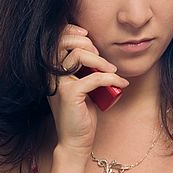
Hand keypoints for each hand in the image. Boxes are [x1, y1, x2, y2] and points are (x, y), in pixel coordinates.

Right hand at [47, 23, 128, 157]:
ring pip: (80, 56)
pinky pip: (95, 77)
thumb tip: (98, 51)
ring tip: (112, 71)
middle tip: (102, 57)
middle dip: (88, 43)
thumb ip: (85, 69)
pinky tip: (121, 85)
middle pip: (65, 42)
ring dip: (101, 61)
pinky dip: (111, 79)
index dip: (72, 31)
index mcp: (52, 70)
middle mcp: (51, 74)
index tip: (88, 36)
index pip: (57, 40)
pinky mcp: (69, 93)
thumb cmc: (82, 113)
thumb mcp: (83, 86)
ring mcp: (58, 83)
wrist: (76, 140)